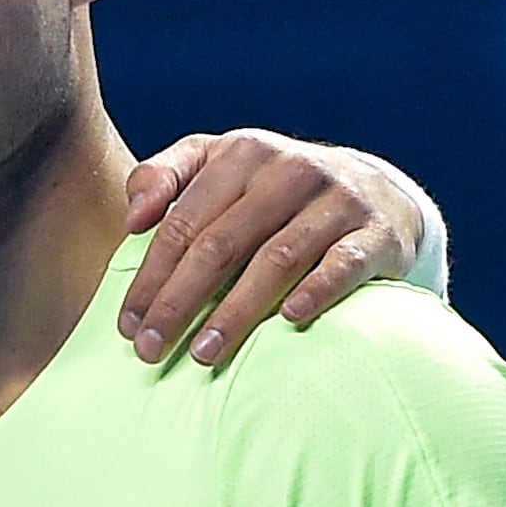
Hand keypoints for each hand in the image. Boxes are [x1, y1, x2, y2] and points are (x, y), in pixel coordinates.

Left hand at [119, 134, 438, 366]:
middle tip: (151, 350)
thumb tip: (132, 219)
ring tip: (203, 353)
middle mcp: (290, 169)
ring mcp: (337, 199)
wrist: (377, 191)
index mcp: (243, 153)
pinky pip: (342, 264)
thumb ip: (165, 176)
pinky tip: (288, 320)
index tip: (128, 326)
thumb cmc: (275, 189)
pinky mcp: (377, 232)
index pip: (184, 223)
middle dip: (179, 302)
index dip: (151, 277)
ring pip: (276, 259)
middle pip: (221, 244)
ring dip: (236, 311)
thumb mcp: (221, 163)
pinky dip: (316, 291)